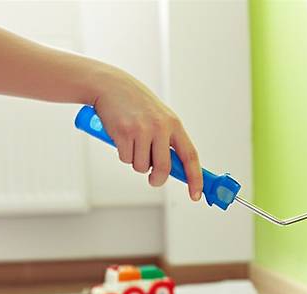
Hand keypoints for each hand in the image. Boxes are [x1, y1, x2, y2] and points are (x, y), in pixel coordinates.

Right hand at [91, 65, 202, 200]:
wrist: (111, 85)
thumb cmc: (136, 105)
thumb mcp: (159, 118)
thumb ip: (168, 141)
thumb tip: (175, 170)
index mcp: (174, 124)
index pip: (190, 156)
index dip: (195, 178)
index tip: (196, 195)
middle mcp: (160, 127)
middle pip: (164, 169)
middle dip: (157, 179)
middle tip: (153, 179)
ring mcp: (142, 130)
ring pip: (142, 167)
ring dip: (136, 162)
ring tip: (132, 143)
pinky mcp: (123, 133)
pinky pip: (126, 159)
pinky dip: (123, 154)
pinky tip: (121, 136)